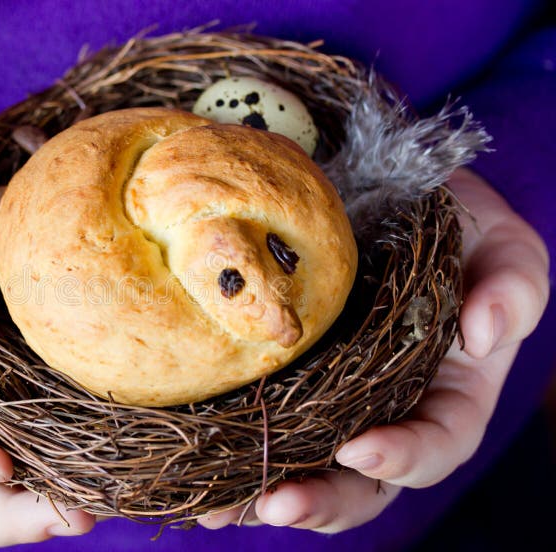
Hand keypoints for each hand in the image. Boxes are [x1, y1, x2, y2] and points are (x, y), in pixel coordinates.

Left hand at [198, 167, 549, 531]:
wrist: (376, 190)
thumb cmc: (445, 222)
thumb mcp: (495, 240)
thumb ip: (513, 285)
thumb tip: (484, 335)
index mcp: (445, 392)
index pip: (435, 443)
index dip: (403, 457)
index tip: (359, 451)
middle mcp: (383, 408)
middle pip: (361, 480)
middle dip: (321, 500)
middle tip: (276, 507)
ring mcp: (327, 395)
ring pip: (301, 464)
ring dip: (258, 494)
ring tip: (216, 509)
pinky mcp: (281, 375)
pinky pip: (257, 423)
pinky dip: (225, 450)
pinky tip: (191, 465)